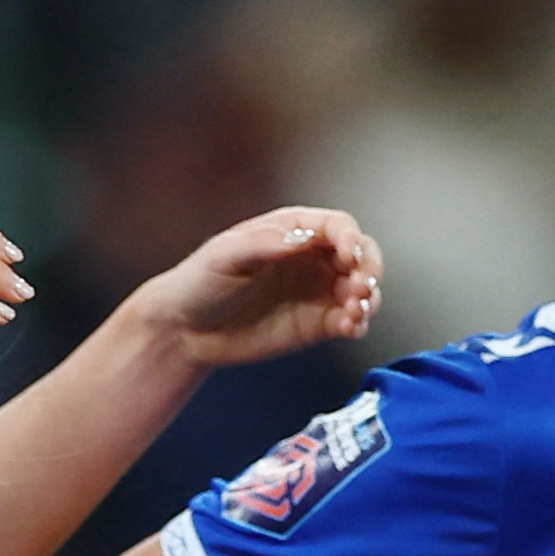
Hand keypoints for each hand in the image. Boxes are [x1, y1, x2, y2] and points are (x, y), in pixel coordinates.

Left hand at [131, 207, 382, 371]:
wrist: (185, 328)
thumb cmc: (201, 281)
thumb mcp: (226, 254)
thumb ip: (266, 243)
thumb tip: (303, 237)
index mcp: (293, 230)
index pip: (338, 226)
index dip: (350, 238)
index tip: (348, 256)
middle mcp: (312, 257)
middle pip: (361, 254)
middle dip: (369, 268)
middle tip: (360, 287)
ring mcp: (317, 291)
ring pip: (361, 289)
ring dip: (368, 298)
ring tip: (354, 312)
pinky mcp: (317, 325)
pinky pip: (350, 320)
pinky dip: (358, 323)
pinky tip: (350, 327)